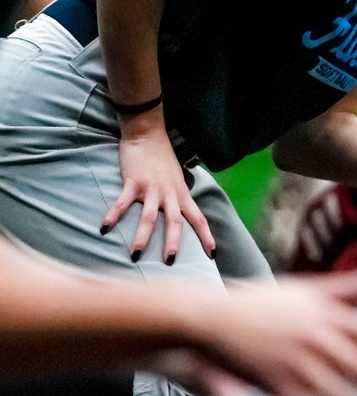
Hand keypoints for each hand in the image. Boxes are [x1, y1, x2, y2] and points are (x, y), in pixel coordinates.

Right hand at [102, 116, 214, 261]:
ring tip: (136, 255)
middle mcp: (169, 193)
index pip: (198, 218)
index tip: (212, 255)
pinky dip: (113, 216)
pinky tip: (104, 228)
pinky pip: (122, 202)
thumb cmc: (162, 160)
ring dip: (142, 236)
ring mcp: (151, 187)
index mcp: (181, 193)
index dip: (206, 236)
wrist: (147, 134)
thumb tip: (180, 220)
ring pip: (149, 216)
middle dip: (173, 242)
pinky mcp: (133, 181)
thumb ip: (177, 199)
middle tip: (170, 262)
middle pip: (175, 221)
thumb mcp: (177, 180)